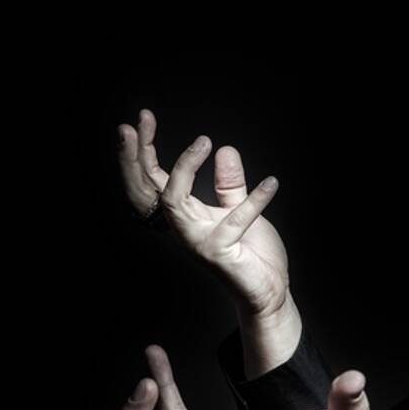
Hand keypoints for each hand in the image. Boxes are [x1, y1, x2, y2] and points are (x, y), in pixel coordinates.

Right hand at [116, 108, 292, 318]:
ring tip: (203, 141)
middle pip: (147, 189)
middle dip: (136, 156)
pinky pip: (234, 221)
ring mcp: (198, 242)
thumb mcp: (238, 208)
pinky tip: (272, 183)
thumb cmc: (250, 254)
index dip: (141, 151)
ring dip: (184, 169)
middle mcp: (183, 228)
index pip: (152, 180)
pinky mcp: (220, 253)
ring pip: (174, 201)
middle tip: (136, 125)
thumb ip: (229, 184)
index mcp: (184, 215)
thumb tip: (223, 149)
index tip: (143, 119)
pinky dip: (255, 200)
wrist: (267, 290)